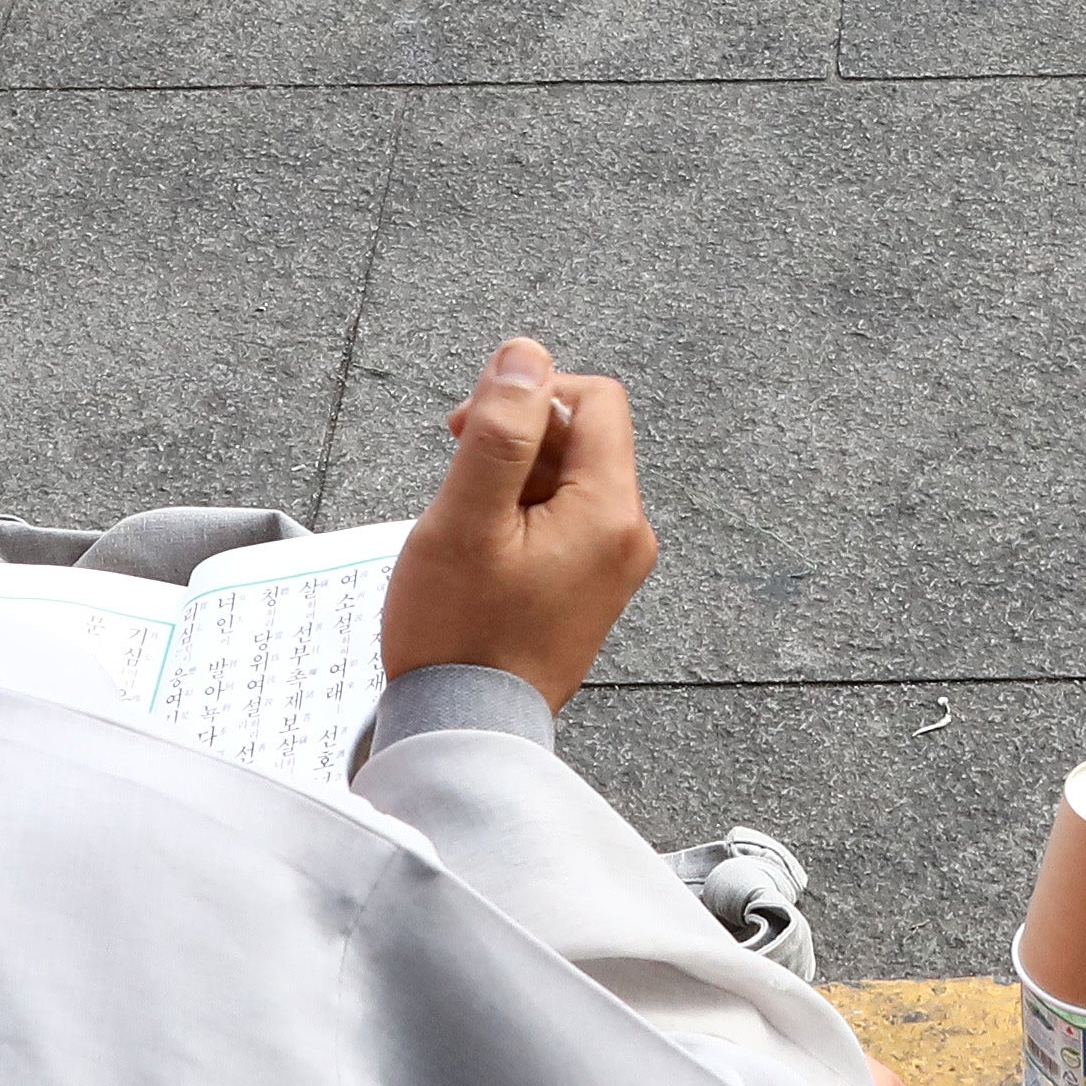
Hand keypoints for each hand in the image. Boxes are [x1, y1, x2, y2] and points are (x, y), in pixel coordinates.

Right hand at [381, 336, 653, 710]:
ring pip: (565, 481)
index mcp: (612, 511)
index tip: (469, 430)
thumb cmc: (459, 634)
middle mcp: (627, 536)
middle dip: (516, 446)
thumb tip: (526, 355)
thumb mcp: (465, 518)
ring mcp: (611, 566)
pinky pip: (560, 523)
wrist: (464, 730)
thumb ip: (499, 430)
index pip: (596, 401)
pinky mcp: (587, 588)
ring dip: (512, 485)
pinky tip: (480, 557)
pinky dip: (518, 520)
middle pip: (581, 440)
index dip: (530, 396)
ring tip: (467, 536)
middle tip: (460, 491)